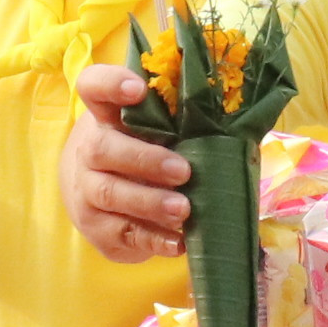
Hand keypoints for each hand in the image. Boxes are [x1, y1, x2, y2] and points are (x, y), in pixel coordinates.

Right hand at [62, 63, 186, 264]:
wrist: (99, 196)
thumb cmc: (142, 152)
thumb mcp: (155, 132)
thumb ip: (180, 122)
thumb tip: (241, 122)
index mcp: (106, 116)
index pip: (94, 87)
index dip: (112, 84)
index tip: (139, 89)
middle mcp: (89, 150)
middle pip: (102, 148)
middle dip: (144, 160)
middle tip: (183, 171)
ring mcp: (86, 190)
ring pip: (109, 194)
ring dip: (149, 202)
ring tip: (183, 210)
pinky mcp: (95, 227)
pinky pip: (121, 234)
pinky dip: (152, 240)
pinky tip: (178, 242)